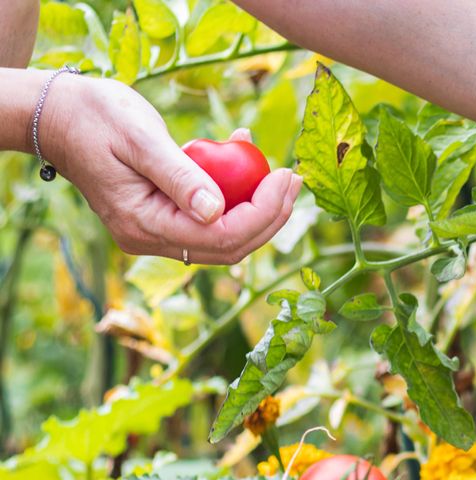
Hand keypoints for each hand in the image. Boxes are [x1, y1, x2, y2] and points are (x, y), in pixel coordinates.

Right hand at [39, 76, 299, 264]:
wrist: (58, 115)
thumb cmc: (94, 117)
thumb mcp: (140, 139)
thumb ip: (180, 176)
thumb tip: (217, 211)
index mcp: (143, 224)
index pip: (221, 237)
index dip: (263, 213)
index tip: (286, 177)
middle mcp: (150, 239)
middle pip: (229, 245)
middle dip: (270, 216)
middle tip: (294, 178)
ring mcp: (156, 232)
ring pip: (224, 235)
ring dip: (257, 207)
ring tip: (277, 170)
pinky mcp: (163, 218)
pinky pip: (210, 217)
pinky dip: (234, 194)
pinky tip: (243, 156)